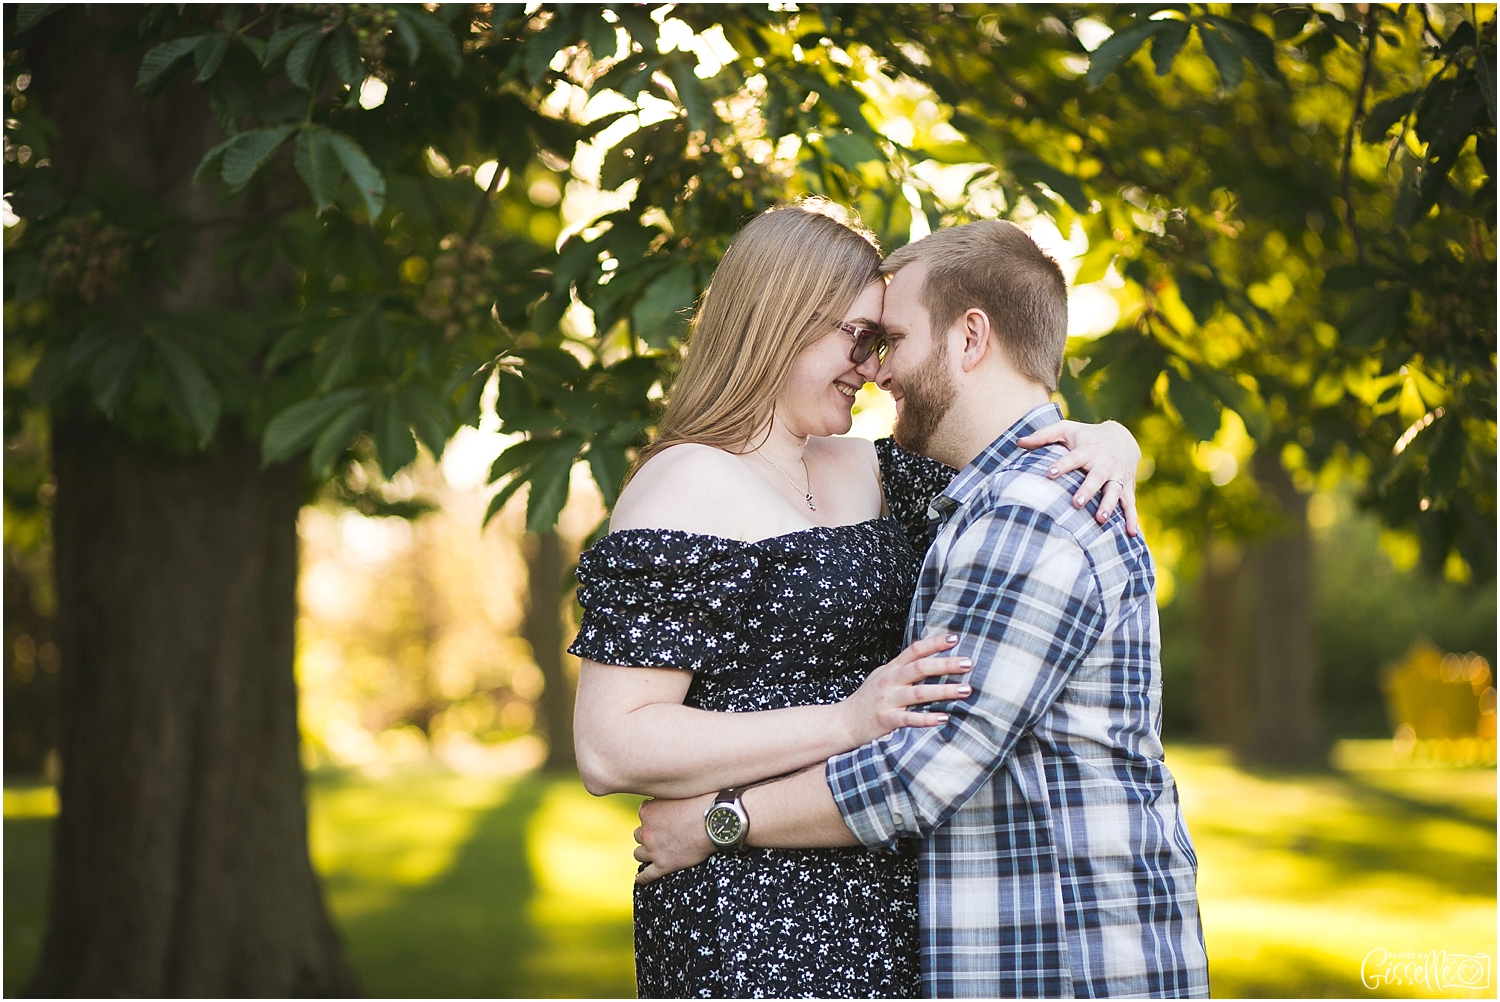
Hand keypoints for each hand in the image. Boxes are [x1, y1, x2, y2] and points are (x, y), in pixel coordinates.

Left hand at [635, 793, 716, 883]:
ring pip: (639, 853)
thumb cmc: (702, 804)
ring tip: (654, 853)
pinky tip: (641, 878)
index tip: (664, 818)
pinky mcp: (663, 865)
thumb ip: (667, 796)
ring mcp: (653, 849)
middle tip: (662, 834)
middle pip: (639, 834)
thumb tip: (667, 791)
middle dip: (648, 834)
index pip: (643, 814)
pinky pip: (646, 875)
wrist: (715, 823)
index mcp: (647, 810)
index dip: (654, 817)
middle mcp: (646, 830)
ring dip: (645, 852)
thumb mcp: (679, 792)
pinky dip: (643, 877)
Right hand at [838, 633, 971, 746]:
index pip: (914, 650)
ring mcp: (887, 700)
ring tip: (966, 690)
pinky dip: (926, 718)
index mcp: (891, 669)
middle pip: (920, 668)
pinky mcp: (886, 720)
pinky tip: (944, 718)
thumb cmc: (868, 700)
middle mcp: (889, 681)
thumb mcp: (882, 677)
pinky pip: (909, 719)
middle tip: (968, 663)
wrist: (843, 722)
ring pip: (919, 693)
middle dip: (946, 664)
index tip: (955, 638)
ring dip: (944, 690)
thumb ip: (902, 669)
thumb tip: (930, 659)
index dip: (934, 643)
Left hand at [1017, 419, 1141, 535]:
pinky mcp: (1127, 488)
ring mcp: (1118, 476)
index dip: (1063, 464)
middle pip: (1097, 477)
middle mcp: (1105, 463)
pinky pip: (1130, 504)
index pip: (1074, 457)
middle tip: (1076, 503)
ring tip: (1100, 519)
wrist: (1123, 437)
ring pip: (1115, 491)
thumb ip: (1043, 435)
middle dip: (1088, 490)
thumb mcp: (1066, 429)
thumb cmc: (1086, 436)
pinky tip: (1131, 533)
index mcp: (1089, 450)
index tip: (1049, 472)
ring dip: (1109, 505)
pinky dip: (1132, 518)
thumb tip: (1018, 442)